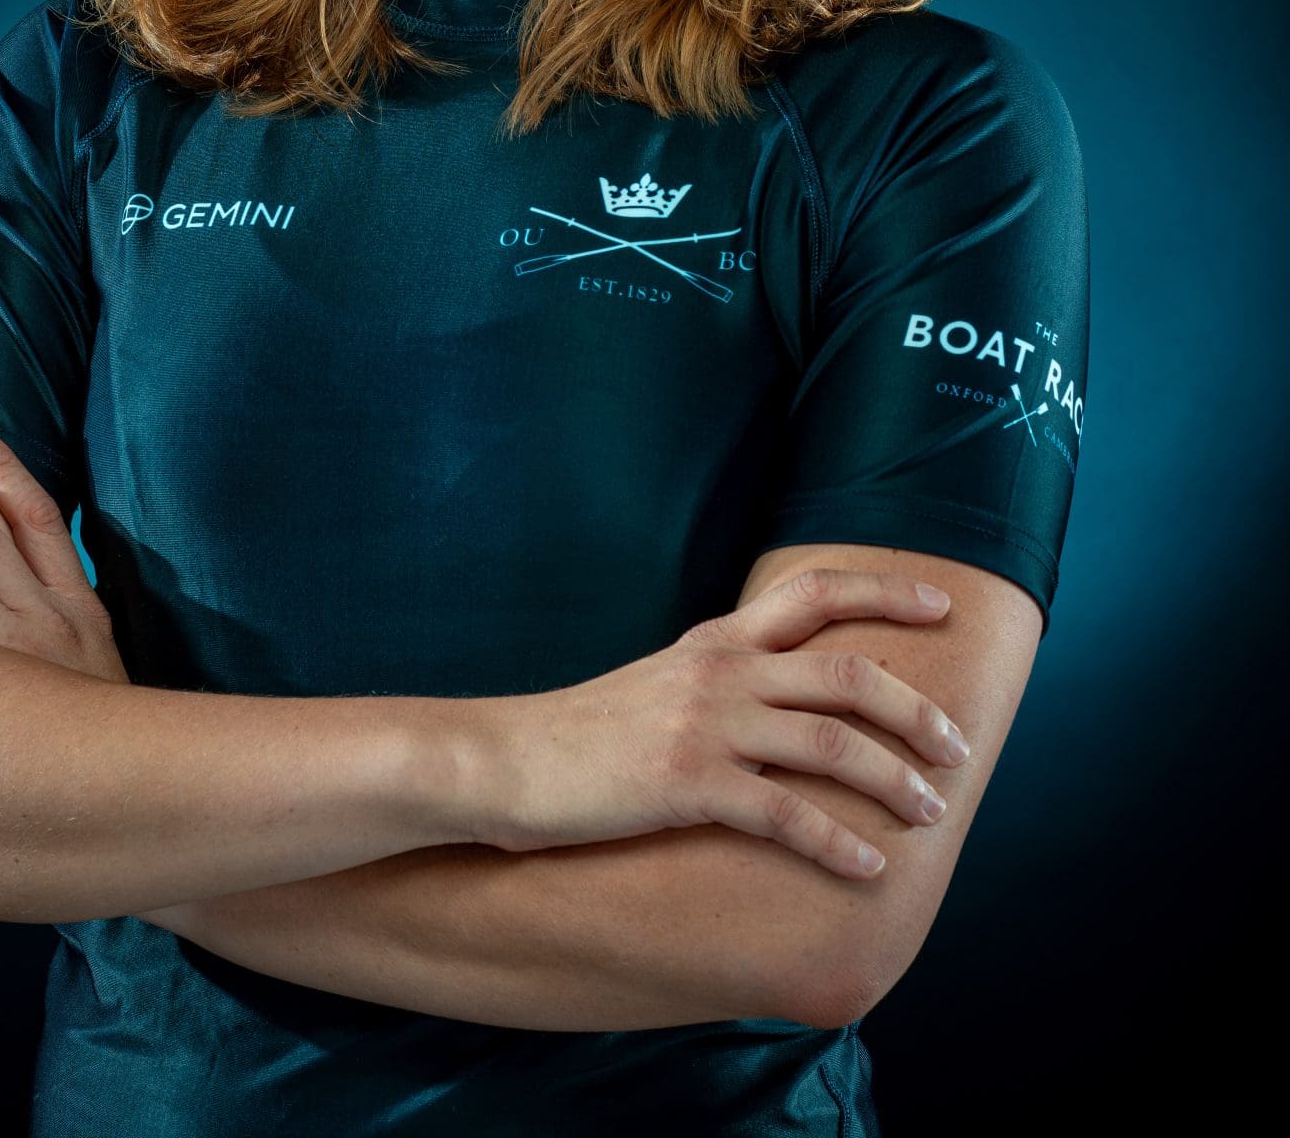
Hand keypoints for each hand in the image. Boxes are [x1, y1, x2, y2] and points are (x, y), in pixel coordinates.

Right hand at [470, 570, 970, 880]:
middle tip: (957, 746)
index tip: (940, 604)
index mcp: (715, 640)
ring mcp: (705, 725)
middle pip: (846, 671)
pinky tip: (868, 869)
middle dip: (914, 708)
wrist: (504, 760)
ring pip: (831, 742)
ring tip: (930, 812)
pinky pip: (785, 814)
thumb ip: (719, 677)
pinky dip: (837, 843)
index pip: (814, 593)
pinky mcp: (686, 784)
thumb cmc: (582, 733)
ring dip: (894, 779)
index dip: (885, 592)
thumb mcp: (659, 682)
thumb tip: (781, 694)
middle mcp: (719, 670)